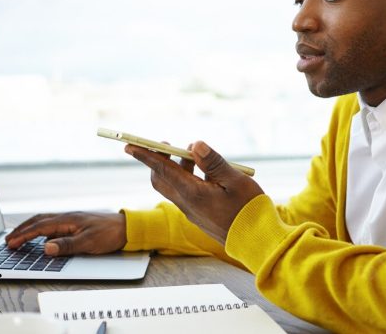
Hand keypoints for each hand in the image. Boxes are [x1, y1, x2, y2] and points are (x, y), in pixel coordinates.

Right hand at [4, 211, 126, 255]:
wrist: (127, 227)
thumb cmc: (109, 234)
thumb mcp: (88, 242)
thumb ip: (67, 245)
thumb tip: (46, 248)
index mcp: (68, 220)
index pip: (39, 228)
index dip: (23, 235)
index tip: (10, 243)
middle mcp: (67, 217)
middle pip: (38, 221)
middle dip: (21, 230)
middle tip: (8, 240)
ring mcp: (71, 218)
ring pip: (44, 221)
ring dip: (29, 227)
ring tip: (18, 236)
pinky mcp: (75, 222)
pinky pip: (52, 223)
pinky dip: (40, 227)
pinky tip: (40, 234)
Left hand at [125, 140, 263, 243]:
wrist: (256, 241)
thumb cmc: (249, 210)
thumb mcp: (235, 180)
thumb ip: (213, 162)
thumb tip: (195, 144)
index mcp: (193, 193)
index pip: (163, 170)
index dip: (145, 156)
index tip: (129, 145)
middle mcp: (187, 203)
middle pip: (161, 179)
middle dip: (159, 161)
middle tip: (166, 146)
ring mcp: (192, 211)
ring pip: (173, 186)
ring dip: (178, 168)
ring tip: (197, 155)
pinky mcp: (199, 215)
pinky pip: (185, 193)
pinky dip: (188, 178)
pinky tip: (207, 173)